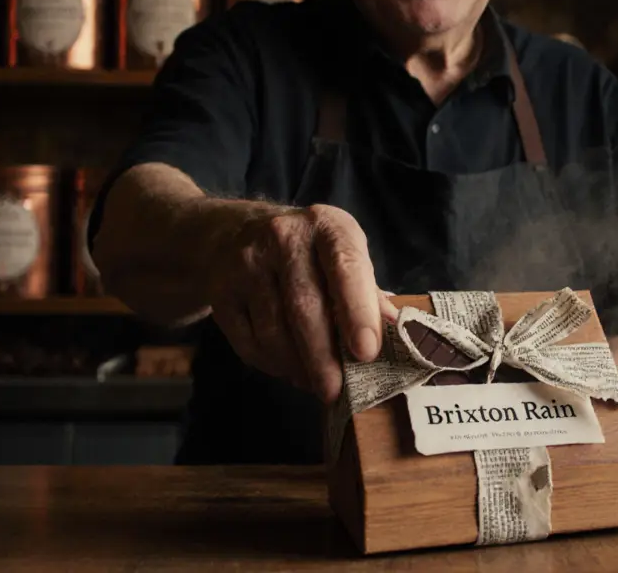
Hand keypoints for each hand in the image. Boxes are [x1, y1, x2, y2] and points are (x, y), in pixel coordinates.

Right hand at [206, 203, 398, 402]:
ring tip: (317, 384)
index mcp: (326, 226)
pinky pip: (249, 343)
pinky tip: (290, 370)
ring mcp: (245, 264)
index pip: (345, 267)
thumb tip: (397, 333)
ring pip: (274, 332)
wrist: (234, 232)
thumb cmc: (307, 251)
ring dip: (298, 367)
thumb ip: (368, 293)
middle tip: (337, 392)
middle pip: (305, 308)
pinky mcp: (221, 292)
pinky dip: (273, 366)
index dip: (358, 311)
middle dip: (324, 358)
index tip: (367, 352)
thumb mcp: (342, 254)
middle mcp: (282, 237)